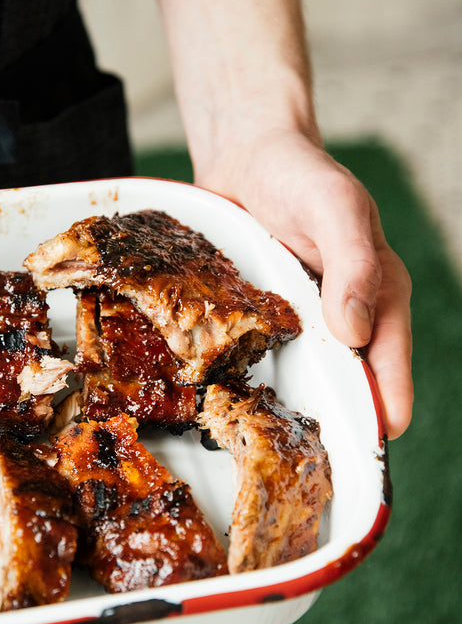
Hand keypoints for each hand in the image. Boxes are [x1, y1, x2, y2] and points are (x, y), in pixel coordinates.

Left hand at [194, 129, 412, 439]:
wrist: (248, 156)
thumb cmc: (301, 174)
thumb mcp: (335, 207)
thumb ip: (353, 264)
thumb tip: (355, 332)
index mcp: (377, 293)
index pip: (388, 364)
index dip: (382, 407)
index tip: (368, 451)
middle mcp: (344, 314)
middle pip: (349, 381)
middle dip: (338, 421)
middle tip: (313, 467)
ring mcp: (303, 319)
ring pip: (308, 376)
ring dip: (296, 406)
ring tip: (271, 448)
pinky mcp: (267, 317)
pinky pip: (268, 355)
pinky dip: (257, 377)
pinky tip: (234, 401)